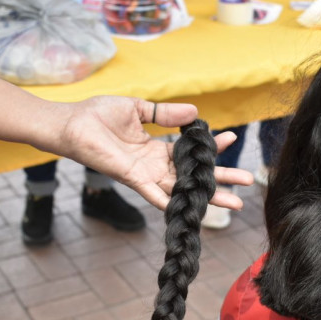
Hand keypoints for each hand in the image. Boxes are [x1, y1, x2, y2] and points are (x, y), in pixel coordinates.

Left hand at [51, 96, 254, 209]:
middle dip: (222, 178)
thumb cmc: (98, 115)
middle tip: (248, 181)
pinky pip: (156, 194)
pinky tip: (194, 211)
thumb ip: (164, 113)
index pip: (191, 152)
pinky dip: (173, 202)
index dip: (212, 147)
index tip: (232, 138)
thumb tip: (195, 113)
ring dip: (209, 195)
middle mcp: (155, 165)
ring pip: (184, 188)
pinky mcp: (133, 178)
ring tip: (235, 202)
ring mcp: (145, 174)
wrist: (72, 124)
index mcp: (156, 148)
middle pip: (194, 174)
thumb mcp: (137, 109)